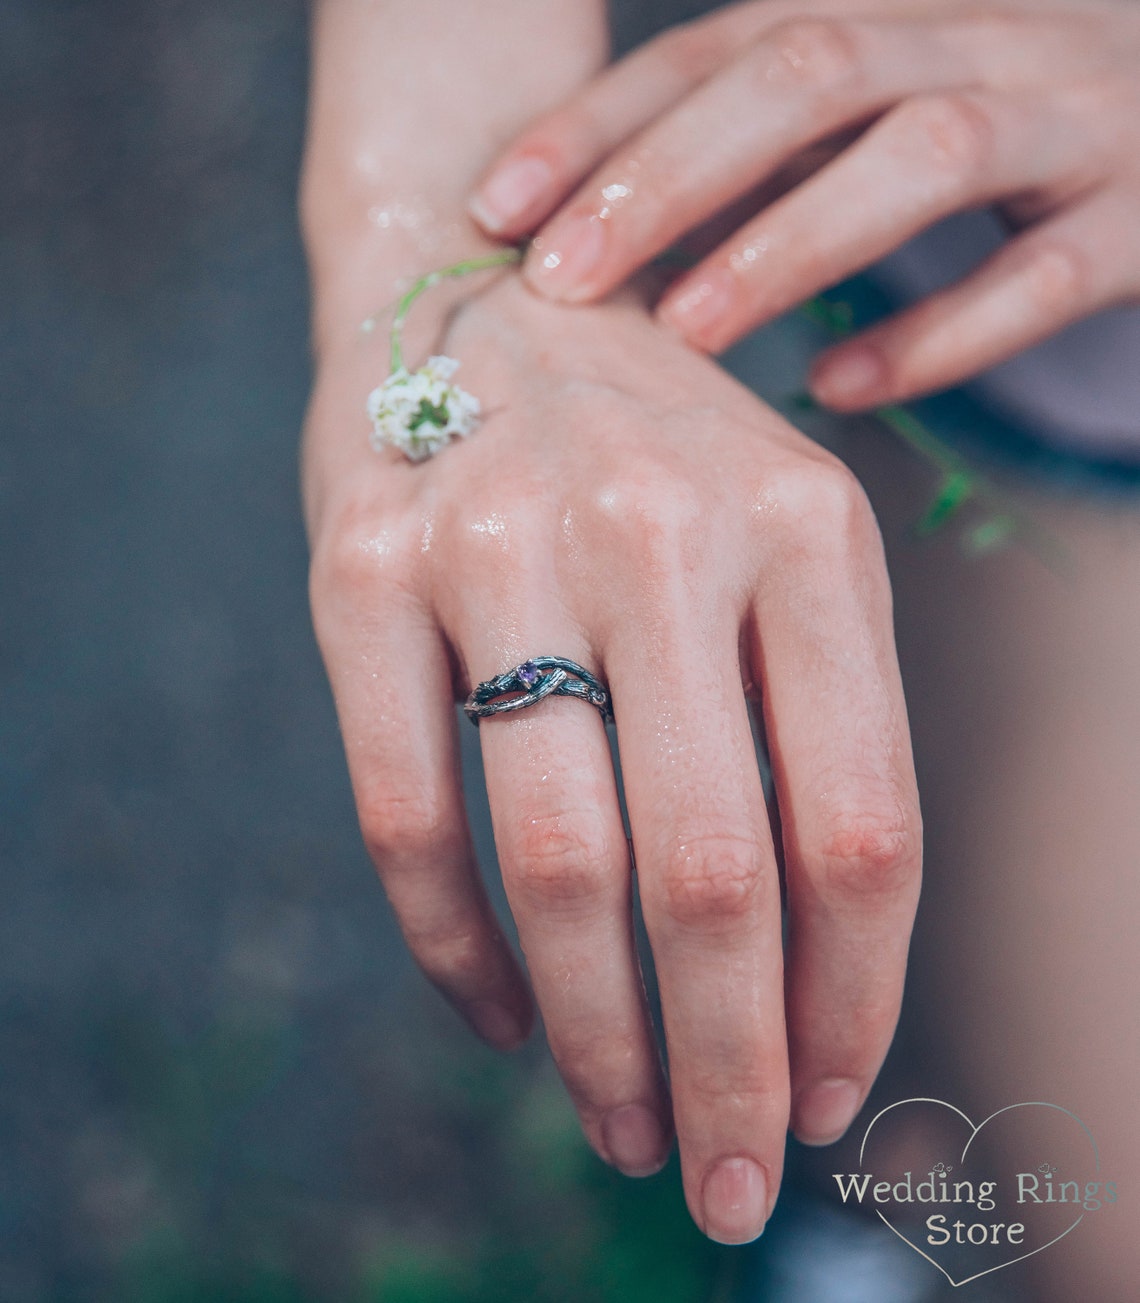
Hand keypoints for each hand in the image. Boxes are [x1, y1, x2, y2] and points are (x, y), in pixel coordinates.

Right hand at [303, 271, 920, 1242]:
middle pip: (713, 870)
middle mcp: (656, 529)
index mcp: (806, 527)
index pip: (860, 823)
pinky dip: (456, 953)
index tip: (826, 1100)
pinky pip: (405, 814)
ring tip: (623, 1120)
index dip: (853, 998)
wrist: (491, 297)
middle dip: (729, 1064)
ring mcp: (494, 542)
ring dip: (596, 1034)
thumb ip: (815, 731)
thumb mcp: (783, 547)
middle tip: (725, 1177)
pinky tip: (501, 1015)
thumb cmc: (662, 458)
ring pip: (559, 862)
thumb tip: (812, 981)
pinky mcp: (358, 567)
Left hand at [469, 0, 1139, 409]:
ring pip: (928, 152)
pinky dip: (939, 332)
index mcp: (889, 7)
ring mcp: (1076, 117)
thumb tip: (601, 222)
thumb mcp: (871, 101)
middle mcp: (979, 36)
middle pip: (808, 73)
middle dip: (671, 175)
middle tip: (562, 278)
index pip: (718, 44)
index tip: (497, 207)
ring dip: (792, 242)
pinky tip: (839, 389)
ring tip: (687, 331)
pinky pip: (1046, 273)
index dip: (604, 120)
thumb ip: (761, 141)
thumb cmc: (998, 117)